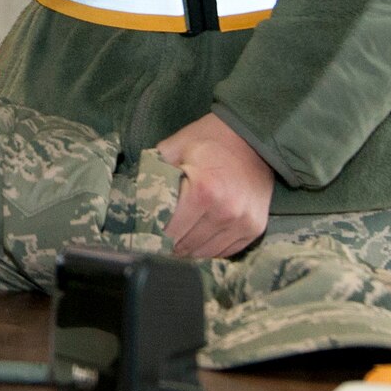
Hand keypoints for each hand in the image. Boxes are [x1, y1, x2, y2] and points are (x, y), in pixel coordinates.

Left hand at [157, 113, 274, 259]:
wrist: (254, 137)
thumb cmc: (210, 140)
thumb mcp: (176, 147)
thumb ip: (155, 171)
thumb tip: (135, 195)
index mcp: (202, 191)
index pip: (171, 230)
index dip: (155, 234)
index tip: (146, 235)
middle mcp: (225, 211)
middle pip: (187, 245)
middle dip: (170, 244)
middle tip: (158, 241)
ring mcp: (243, 222)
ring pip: (207, 253)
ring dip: (190, 250)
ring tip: (177, 243)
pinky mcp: (256, 228)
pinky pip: (227, 251)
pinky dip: (210, 249)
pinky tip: (199, 241)